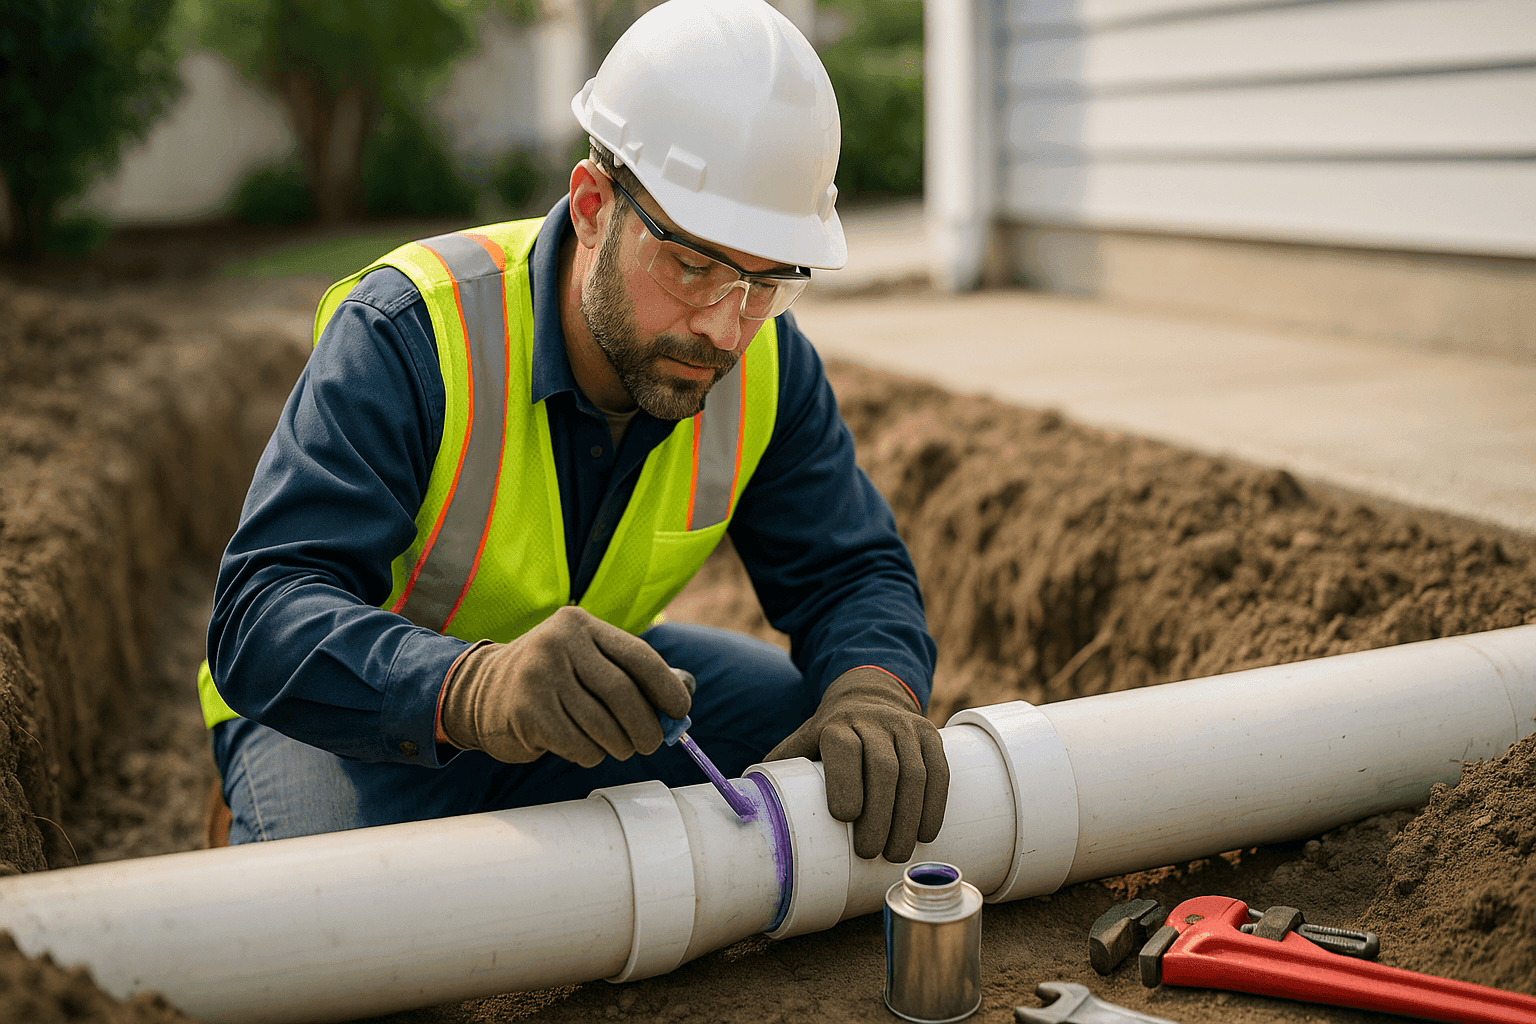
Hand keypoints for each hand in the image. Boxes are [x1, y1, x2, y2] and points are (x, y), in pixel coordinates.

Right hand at [438, 606, 691, 766]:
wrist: (481, 692)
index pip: (638, 656)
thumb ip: (630, 677)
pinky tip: (582, 747)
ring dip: (618, 745)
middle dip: (645, 727)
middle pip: (623, 694)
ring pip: (602, 726)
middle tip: (651, 744)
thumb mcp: (585, 661)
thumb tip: (679, 709)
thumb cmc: (552, 681)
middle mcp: (559, 644)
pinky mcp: (526, 711)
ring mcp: (539, 676)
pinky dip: (590, 754)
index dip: (665, 687)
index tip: (680, 710)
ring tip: (615, 746)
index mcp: (581, 625)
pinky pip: (579, 745)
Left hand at [766, 667, 948, 861]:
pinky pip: (939, 771)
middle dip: (880, 815)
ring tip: (897, 854)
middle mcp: (874, 722)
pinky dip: (934, 805)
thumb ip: (781, 770)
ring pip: (915, 774)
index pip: (844, 749)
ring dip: (908, 818)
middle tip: (871, 853)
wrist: (868, 698)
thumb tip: (750, 812)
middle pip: (884, 769)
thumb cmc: (829, 737)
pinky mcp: (931, 735)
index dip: (846, 783)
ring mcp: (906, 728)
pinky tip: (926, 833)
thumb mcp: (802, 743)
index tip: (845, 818)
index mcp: (836, 725)